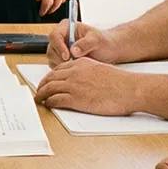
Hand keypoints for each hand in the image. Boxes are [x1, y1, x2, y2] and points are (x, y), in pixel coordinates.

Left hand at [31, 58, 145, 115]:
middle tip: (38, 91)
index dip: (50, 76)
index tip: (47, 81)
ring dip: (41, 94)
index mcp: (81, 63)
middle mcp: (75, 72)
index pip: (59, 68)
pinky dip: (49, 102)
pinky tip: (48, 105)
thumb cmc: (120, 82)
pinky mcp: (76, 99)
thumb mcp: (101, 70)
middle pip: (51, 77)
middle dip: (42, 84)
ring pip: (50, 88)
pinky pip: (56, 100)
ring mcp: (74, 85)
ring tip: (38, 99)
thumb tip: (83, 82)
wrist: (129, 88)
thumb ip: (88, 73)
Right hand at [46, 20, 126, 64]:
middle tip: (73, 63)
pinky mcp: (61, 59)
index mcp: (67, 27)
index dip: (59, 46)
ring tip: (77, 65)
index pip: (55, 35)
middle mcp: (62, 37)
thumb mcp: (97, 40)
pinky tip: (75, 68)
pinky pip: (56, 66)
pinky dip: (64, 69)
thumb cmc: (104, 41)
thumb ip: (86, 43)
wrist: (109, 50)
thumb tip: (74, 50)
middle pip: (51, 48)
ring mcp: (60, 49)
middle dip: (60, 57)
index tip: (67, 56)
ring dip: (62, 64)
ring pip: (52, 58)